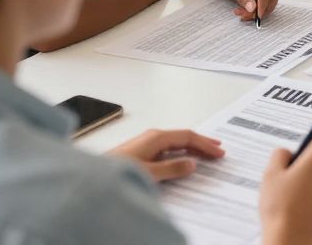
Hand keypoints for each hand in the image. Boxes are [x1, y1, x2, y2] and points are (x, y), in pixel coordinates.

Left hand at [109, 129, 224, 181]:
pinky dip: (182, 151)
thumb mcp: (149, 173)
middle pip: (184, 136)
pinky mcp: (142, 151)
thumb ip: (172, 169)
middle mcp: (153, 136)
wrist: (92, 175)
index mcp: (157, 137)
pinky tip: (184, 157)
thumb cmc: (118, 171)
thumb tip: (192, 164)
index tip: (219, 152)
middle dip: (202, 142)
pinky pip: (169, 148)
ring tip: (206, 152)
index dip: (205, 144)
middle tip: (219, 149)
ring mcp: (147, 143)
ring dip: (193, 147)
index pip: (188, 137)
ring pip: (176, 142)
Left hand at [215, 0, 279, 21]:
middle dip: (258, 10)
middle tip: (243, 16)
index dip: (262, 4)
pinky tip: (248, 12)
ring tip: (242, 13)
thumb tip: (253, 9)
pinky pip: (269, 5)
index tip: (258, 15)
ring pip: (270, 4)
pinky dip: (259, 11)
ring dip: (258, 12)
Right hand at [260, 136, 311, 244]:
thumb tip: (286, 152)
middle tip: (290, 177)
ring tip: (292, 196)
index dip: (311, 143)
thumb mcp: (270, 174)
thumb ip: (279, 155)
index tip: (301, 150)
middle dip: (309, 165)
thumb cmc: (280, 209)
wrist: (291, 239)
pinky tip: (300, 208)